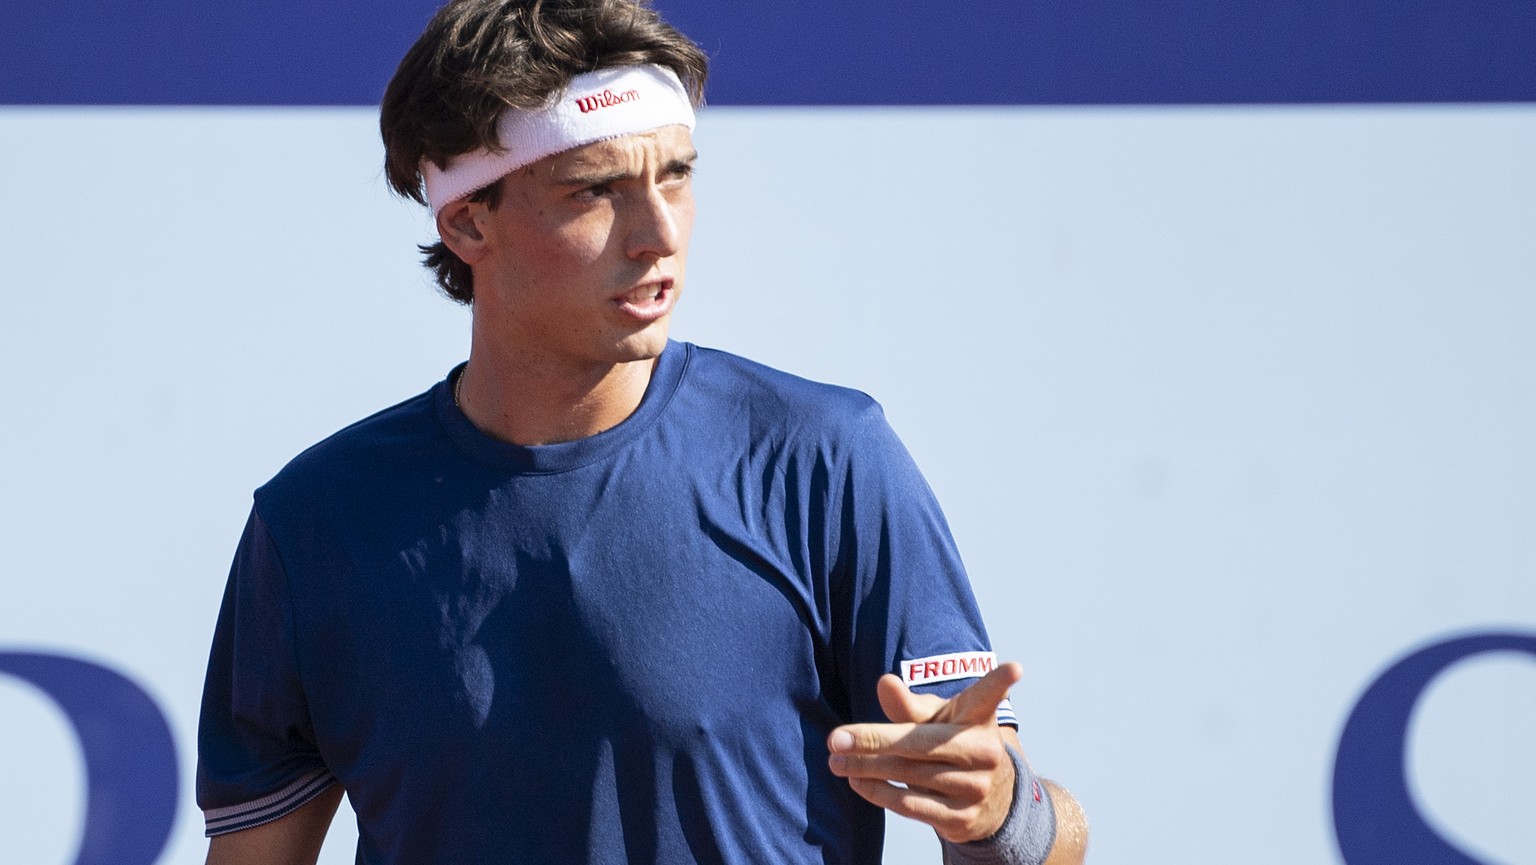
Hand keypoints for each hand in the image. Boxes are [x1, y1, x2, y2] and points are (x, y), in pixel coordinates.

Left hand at [827, 661, 1022, 842]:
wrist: (988, 799)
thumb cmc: (951, 742)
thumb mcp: (936, 719)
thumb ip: (909, 705)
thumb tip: (884, 683)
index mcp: (979, 717)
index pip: (988, 696)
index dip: (1000, 681)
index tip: (1014, 669)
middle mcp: (983, 751)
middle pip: (919, 743)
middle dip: (872, 741)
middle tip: (836, 739)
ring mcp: (976, 787)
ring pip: (909, 775)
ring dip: (866, 769)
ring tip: (837, 761)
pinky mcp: (963, 818)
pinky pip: (911, 805)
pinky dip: (879, 793)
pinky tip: (858, 782)